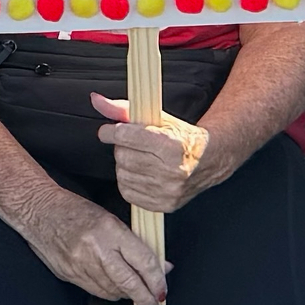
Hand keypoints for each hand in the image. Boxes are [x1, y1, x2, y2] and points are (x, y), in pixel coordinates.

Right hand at [18, 183, 168, 304]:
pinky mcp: (69, 274)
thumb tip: (158, 266)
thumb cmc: (73, 210)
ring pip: (112, 290)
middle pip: (129, 282)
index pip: (143, 262)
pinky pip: (95, 291)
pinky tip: (115, 290)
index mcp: (110, 231)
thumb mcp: (110, 220)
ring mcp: (80, 264)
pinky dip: (109, 293)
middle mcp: (96, 250)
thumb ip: (133, 245)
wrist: (38, 211)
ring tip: (135, 295)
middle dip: (145, 298)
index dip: (157, 281)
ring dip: (127, 295)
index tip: (162, 290)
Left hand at [92, 94, 210, 215]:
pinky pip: (128, 192)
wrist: (210, 160)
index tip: (108, 131)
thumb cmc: (181, 137)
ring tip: (141, 159)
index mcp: (172, 145)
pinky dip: (129, 182)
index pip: (125, 136)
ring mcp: (168, 190)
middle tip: (134, 146)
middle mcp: (172, 170)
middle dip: (122, 148)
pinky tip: (142, 174)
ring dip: (125, 166)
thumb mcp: (157, 118)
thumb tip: (95, 100)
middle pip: (122, 156)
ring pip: (122, 175)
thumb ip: (123, 109)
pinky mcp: (164, 204)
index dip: (111, 132)